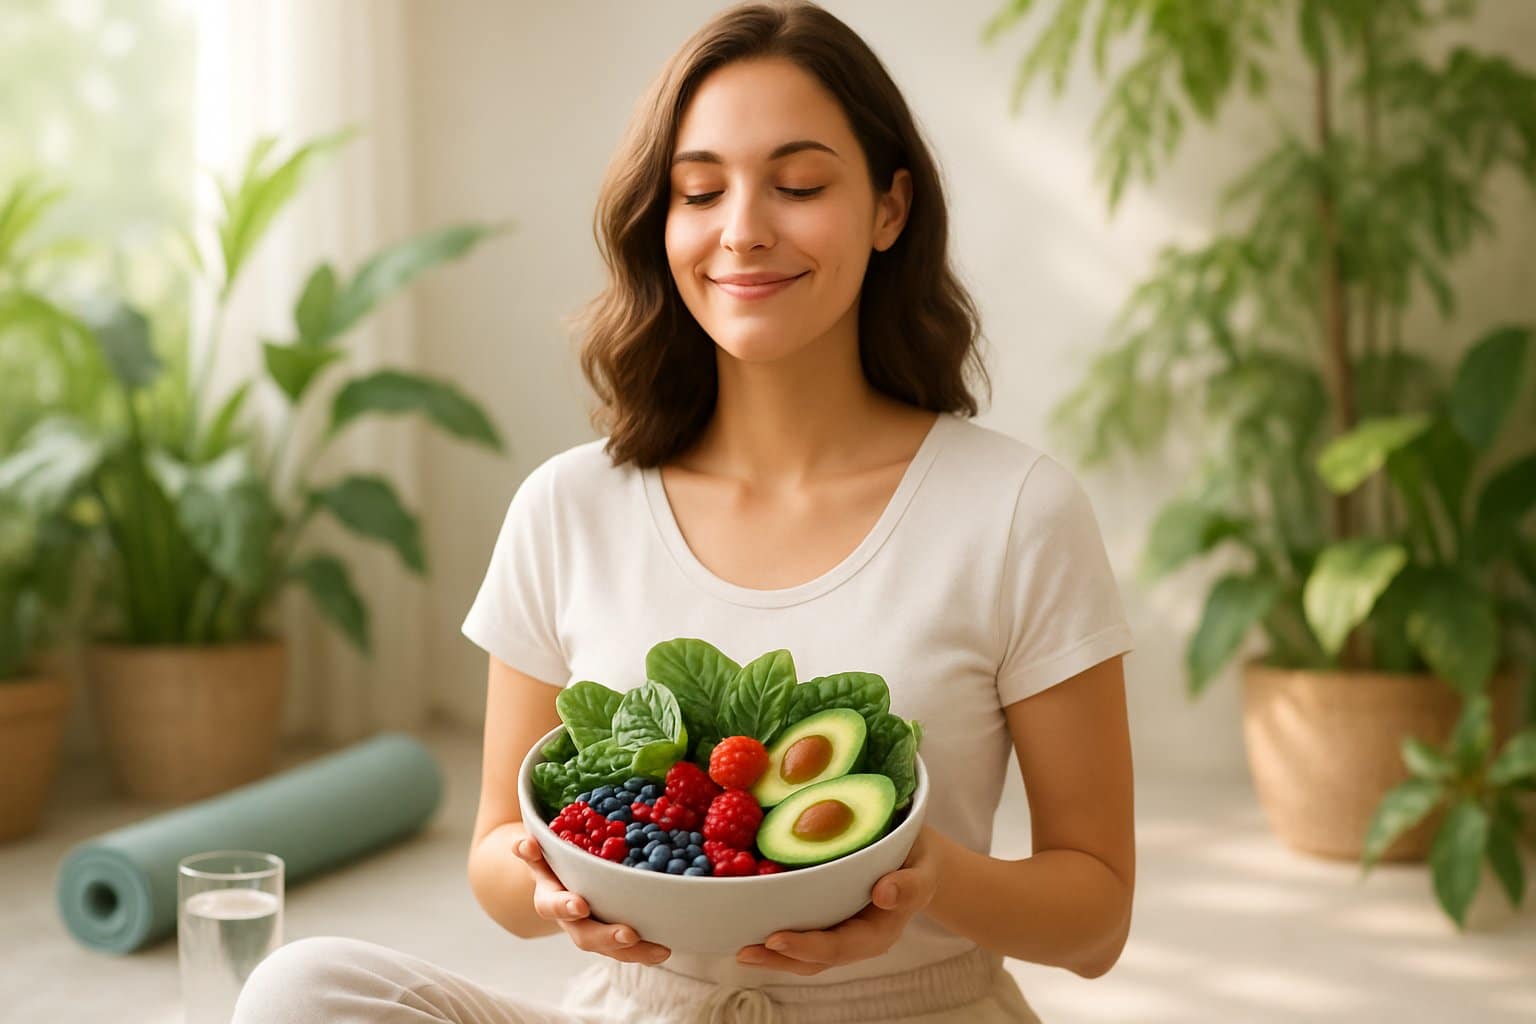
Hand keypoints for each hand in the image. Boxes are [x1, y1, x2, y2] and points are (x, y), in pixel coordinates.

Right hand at [513, 836, 671, 964]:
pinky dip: (647, 950)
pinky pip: (630, 948)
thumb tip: (524, 844)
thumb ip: (530, 851)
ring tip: (661, 951)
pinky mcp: (614, 934)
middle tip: (629, 935)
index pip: (552, 906)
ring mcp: (594, 929)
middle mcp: (572, 920)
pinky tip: (668, 946)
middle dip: (607, 937)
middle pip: (586, 936)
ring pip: (612, 948)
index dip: (565, 906)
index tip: (581, 904)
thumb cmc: (552, 859)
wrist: (559, 877)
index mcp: (551, 899)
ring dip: (635, 952)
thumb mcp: (538, 854)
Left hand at [735, 825, 941, 975]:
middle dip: (780, 958)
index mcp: (879, 933)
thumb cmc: (919, 861)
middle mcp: (857, 940)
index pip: (840, 946)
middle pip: (816, 959)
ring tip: (741, 949)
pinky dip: (777, 938)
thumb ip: (911, 884)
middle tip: (745, 950)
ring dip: (773, 956)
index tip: (777, 939)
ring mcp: (841, 933)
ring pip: (805, 955)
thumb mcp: (925, 869)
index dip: (807, 947)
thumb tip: (884, 893)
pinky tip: (751, 928)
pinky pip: (803, 933)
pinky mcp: (829, 921)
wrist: (919, 860)